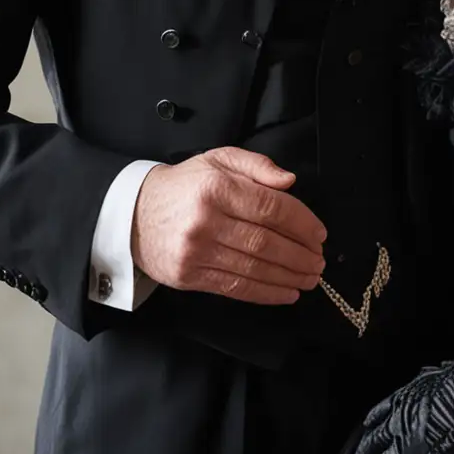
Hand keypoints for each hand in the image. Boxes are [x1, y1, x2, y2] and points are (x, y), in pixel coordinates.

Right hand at [132, 147, 325, 304]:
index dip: (301, 223)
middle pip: (266, 242)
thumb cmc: (184, 186)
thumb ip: (257, 165)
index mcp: (216, 187)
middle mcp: (205, 221)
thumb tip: (290, 181)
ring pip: (254, 268)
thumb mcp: (218, 160)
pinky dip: (265, 293)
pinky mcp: (189, 276)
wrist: (132, 215)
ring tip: (309, 279)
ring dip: (288, 277)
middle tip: (319, 262)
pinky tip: (286, 292)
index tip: (320, 234)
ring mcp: (196, 252)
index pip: (271, 208)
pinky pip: (235, 288)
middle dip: (300, 255)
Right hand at [350, 347, 453, 453]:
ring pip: (379, 420)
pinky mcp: (420, 382)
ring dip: (368, 437)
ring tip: (360, 449)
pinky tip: (377, 413)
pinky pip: (390, 399)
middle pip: (376, 444)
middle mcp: (402, 417)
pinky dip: (378, 410)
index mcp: (409, 440)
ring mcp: (409, 397)